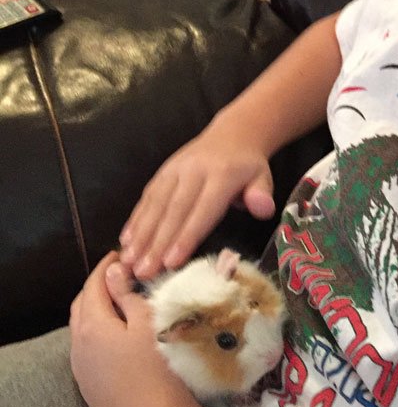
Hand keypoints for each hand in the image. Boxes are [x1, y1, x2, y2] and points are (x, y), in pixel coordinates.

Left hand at [69, 254, 192, 406]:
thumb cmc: (157, 370)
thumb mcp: (149, 324)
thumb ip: (128, 296)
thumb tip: (114, 271)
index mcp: (91, 325)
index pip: (93, 285)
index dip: (106, 267)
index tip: (122, 254)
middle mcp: (78, 346)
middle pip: (82, 306)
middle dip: (98, 287)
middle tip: (121, 274)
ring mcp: (82, 370)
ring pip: (83, 330)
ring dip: (98, 311)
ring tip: (122, 301)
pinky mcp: (92, 389)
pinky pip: (88, 349)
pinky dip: (100, 332)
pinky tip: (119, 336)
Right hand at [119, 114, 275, 278]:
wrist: (233, 134)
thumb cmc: (248, 167)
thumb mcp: (263, 177)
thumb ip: (262, 194)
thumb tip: (263, 209)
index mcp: (221, 175)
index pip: (202, 210)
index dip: (186, 236)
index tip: (171, 262)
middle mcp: (194, 171)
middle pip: (174, 210)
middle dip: (157, 243)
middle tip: (143, 272)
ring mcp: (175, 169)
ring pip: (156, 204)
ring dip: (140, 234)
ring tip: (128, 261)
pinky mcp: (163, 170)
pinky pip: (148, 195)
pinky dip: (135, 218)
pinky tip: (126, 240)